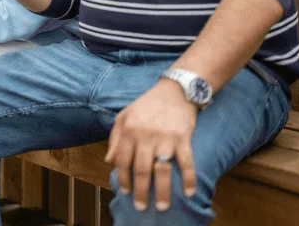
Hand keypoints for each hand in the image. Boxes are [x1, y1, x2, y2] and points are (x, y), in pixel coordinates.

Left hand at [105, 79, 197, 211]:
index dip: (123, 178)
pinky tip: (189, 192)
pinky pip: (186, 162)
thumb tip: (109, 161)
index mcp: (128, 130)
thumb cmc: (147, 105)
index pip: (122, 160)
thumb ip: (115, 138)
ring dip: (162, 191)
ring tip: (163, 206)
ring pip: (162, 169)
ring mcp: (165, 138)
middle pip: (141, 169)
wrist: (174, 91)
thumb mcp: (124, 116)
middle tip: (141, 207)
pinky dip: (188, 178)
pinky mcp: (183, 138)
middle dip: (140, 191)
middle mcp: (145, 136)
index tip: (125, 191)